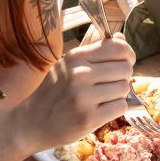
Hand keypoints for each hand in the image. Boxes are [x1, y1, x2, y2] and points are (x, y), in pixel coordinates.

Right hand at [14, 35, 135, 148]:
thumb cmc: (53, 92)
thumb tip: (122, 38)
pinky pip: (121, 107)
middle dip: (122, 76)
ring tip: (101, 98)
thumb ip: (96, 51)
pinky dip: (116, 109)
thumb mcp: (68, 65)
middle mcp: (80, 74)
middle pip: (125, 68)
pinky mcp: (89, 119)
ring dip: (118, 94)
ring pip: (124, 88)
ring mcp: (84, 97)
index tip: (125, 61)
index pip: (118, 47)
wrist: (31, 123)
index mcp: (76, 57)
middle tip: (109, 84)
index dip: (128, 54)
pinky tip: (101, 110)